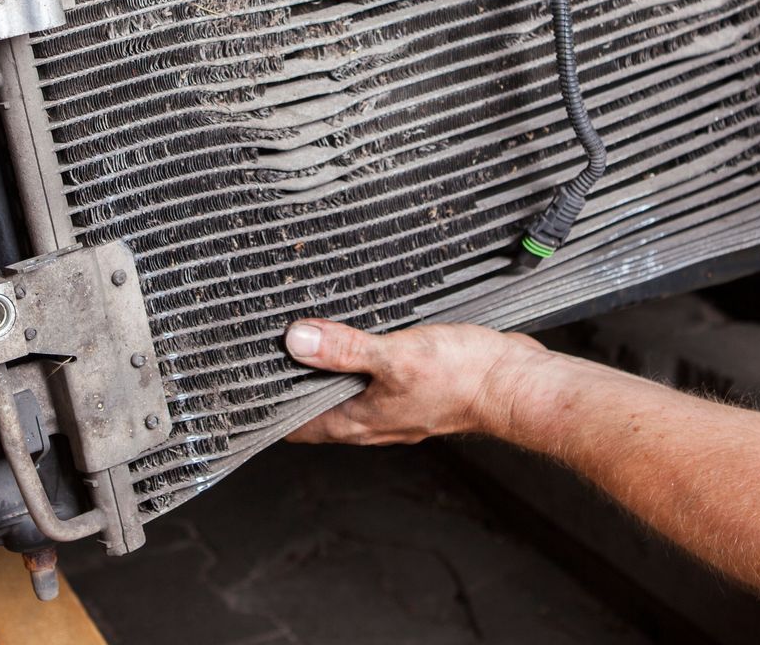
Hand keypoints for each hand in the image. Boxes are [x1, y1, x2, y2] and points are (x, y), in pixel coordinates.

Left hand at [282, 318, 543, 444]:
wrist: (515, 382)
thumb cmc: (462, 377)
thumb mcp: (395, 356)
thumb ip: (345, 349)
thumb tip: (296, 340)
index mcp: (358, 421)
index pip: (296, 426)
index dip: (268, 408)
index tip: (245, 382)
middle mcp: (372, 420)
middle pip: (316, 407)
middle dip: (293, 383)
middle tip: (267, 349)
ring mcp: (394, 405)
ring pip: (345, 391)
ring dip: (326, 369)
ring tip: (304, 335)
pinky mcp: (414, 387)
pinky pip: (373, 376)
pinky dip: (357, 360)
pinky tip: (358, 333)